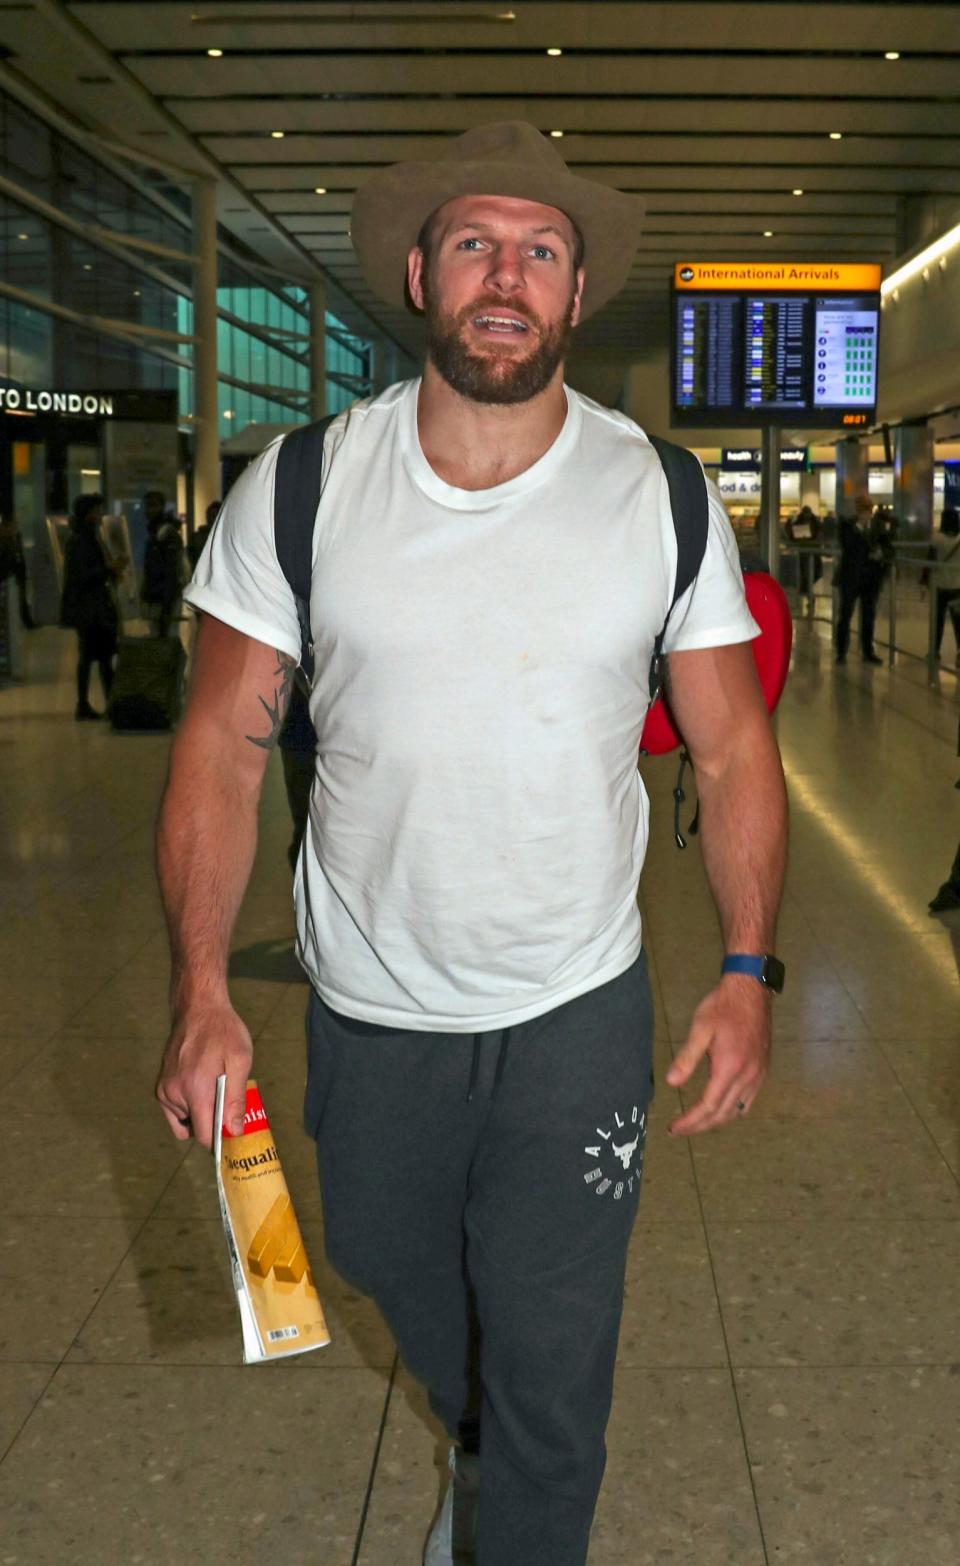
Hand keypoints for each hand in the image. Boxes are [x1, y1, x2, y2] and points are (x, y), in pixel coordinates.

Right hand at [155, 996, 252, 1149]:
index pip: (204, 1136)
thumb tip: (233, 1131)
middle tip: (229, 1104)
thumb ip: (235, 1099)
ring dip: (201, 1113)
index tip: (234, 1136)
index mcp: (195, 1091)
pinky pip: (175, 1110)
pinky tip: (202, 1086)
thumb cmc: (223, 1032)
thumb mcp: (239, 1061)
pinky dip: (189, 1106)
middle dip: (213, 1124)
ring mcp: (164, 1090)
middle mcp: (174, 1094)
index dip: (220, 1141)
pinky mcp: (161, 1086)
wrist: (197, 1008)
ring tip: (215, 1089)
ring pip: (185, 1121)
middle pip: (196, 1129)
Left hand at [665, 975, 770, 1134]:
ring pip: (737, 1111)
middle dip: (700, 1126)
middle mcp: (747, 1077)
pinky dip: (732, 1110)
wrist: (752, 991)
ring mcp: (758, 1075)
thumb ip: (687, 1057)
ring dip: (717, 1121)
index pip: (708, 1107)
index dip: (691, 1122)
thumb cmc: (723, 1007)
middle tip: (680, 1130)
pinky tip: (721, 1107)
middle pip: (723, 1114)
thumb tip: (671, 1083)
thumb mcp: (700, 1028)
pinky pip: (748, 1101)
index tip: (674, 1128)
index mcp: (730, 1068)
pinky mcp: (763, 1070)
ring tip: (697, 1122)